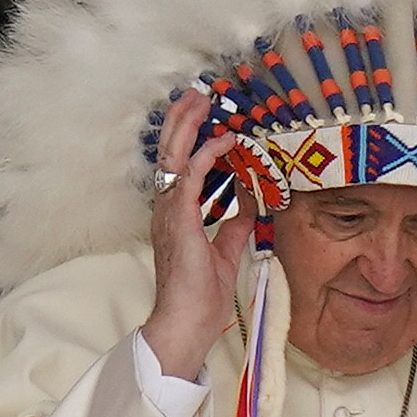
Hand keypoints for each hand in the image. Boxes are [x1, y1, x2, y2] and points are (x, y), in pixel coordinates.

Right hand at [143, 89, 248, 378]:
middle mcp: (167, 208)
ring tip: (201, 99)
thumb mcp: (225, 252)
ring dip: (188, 124)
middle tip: (198, 94)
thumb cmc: (201, 296)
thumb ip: (234, 224)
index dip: (189, 138)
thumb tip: (250, 200)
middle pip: (169, 152)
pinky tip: (225, 139)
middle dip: (183, 120)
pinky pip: (191, 175)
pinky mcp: (180, 219)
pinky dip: (207, 153)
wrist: (187, 322)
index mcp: (175, 215)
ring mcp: (170, 212)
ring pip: (173, 155)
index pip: (178, 167)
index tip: (207, 118)